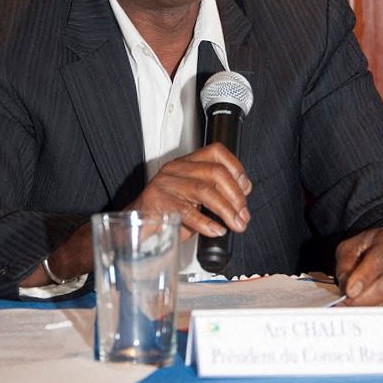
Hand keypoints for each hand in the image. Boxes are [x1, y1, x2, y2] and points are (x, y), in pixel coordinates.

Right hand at [128, 143, 251, 240]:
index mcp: (186, 163)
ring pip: (205, 191)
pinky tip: (215, 230)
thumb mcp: (193, 199)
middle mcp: (176, 168)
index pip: (216, 152)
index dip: (236, 168)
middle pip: (215, 173)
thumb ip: (214, 194)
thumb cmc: (166, 212)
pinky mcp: (158, 202)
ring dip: (226, 210)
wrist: (136, 226)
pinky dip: (206, 223)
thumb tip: (240, 203)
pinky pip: (187, 211)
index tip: (246, 188)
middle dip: (235, 196)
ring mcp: (166, 184)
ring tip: (235, 225)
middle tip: (243, 215)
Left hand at [335, 228, 382, 305]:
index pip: (378, 261)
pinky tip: (370, 309)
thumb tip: (345, 286)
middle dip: (364, 299)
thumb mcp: (354, 246)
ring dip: (371, 308)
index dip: (363, 278)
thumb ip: (346, 263)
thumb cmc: (374, 247)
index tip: (349, 292)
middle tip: (347, 304)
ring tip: (355, 307)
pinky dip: (382, 312)